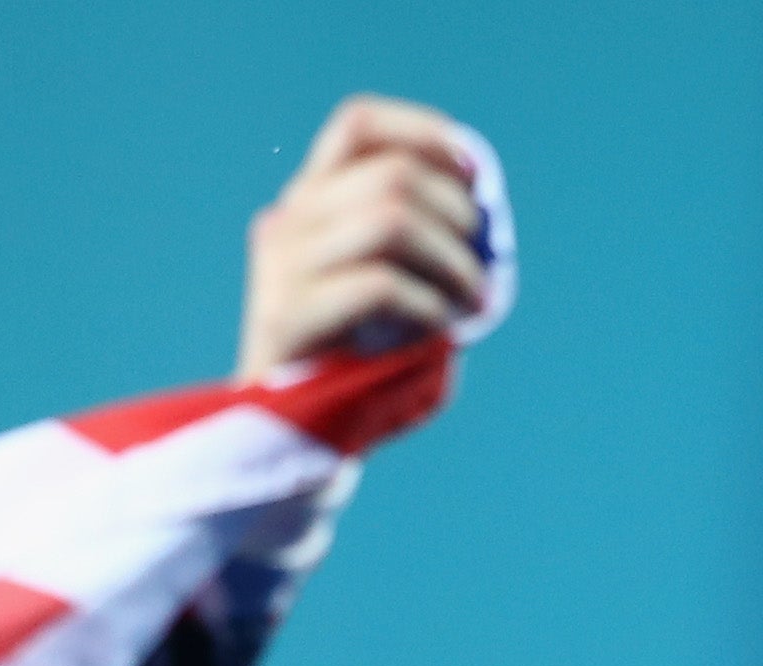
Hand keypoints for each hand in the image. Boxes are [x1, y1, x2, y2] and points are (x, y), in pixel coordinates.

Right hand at [237, 95, 489, 376]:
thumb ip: (411, 238)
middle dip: (456, 215)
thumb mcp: (382, 285)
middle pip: (390, 174)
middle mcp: (286, 222)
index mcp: (306, 202)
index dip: (424, 134)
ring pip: (389, 219)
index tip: (473, 175)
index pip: (358, 125)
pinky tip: (440, 332)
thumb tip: (482, 206)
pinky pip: (378, 285)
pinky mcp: (286, 316)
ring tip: (473, 301)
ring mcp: (280, 267)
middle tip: (480, 268)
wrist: (286, 441)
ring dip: (451, 260)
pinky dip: (427, 304)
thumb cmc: (353, 364)